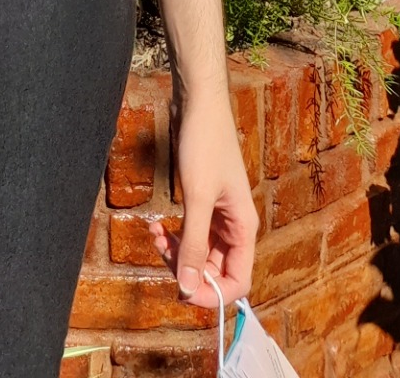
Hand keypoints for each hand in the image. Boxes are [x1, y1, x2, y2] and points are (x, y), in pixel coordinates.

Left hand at [149, 90, 257, 308]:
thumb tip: (188, 289)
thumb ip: (193, 244)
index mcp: (243, 229)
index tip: (183, 290)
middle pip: (214, 270)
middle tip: (161, 250)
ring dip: (176, 251)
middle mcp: (234, 227)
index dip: (213, 294)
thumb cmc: (205, 145)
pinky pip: (191, 234)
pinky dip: (174, 235)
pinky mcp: (203, 204)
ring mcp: (218, 216)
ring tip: (155, 234)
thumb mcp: (198, 198)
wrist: (199, 105)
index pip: (237, 281)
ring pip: (199, 253)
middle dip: (186, 268)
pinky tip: (157, 225)